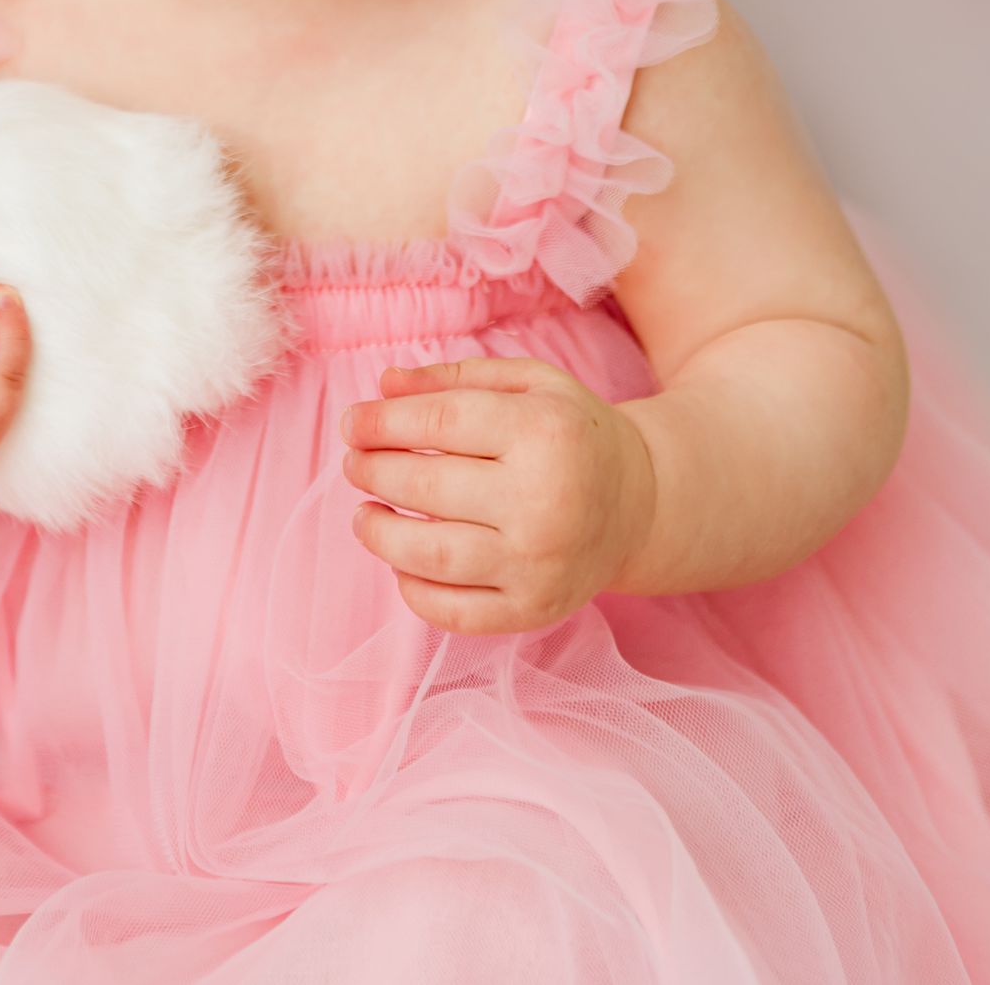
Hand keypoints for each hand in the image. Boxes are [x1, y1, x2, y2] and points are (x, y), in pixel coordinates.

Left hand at [341, 354, 656, 636]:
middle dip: (373, 471)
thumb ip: (453, 378)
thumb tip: (383, 385)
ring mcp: (538, 564)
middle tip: (353, 463)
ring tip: (363, 514)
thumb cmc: (571, 433)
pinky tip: (400, 561)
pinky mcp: (534, 610)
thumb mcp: (527, 383)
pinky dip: (412, 590)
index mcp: (543, 432)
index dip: (381, 422)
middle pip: (427, 487)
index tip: (351, 424)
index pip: (438, 424)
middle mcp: (543, 502)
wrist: (638, 503)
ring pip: (432, 556)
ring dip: (379, 533)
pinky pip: (454, 612)